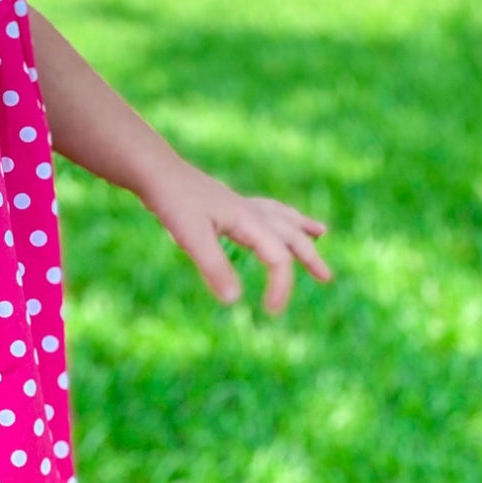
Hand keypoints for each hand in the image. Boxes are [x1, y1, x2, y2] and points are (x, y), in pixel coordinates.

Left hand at [137, 155, 332, 315]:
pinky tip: (268, 220)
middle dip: (309, 256)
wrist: (154, 170)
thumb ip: (214, 267)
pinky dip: (276, 216)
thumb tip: (235, 301)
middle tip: (327, 277)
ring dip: (301, 228)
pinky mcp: (224, 201)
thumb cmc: (173, 201)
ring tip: (320, 231)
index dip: (281, 286)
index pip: (279, 257)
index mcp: (248, 221)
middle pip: (290, 234)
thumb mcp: (191, 237)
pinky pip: (262, 210)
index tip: (270, 312)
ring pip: (280, 216)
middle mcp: (249, 211)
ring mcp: (237, 204)